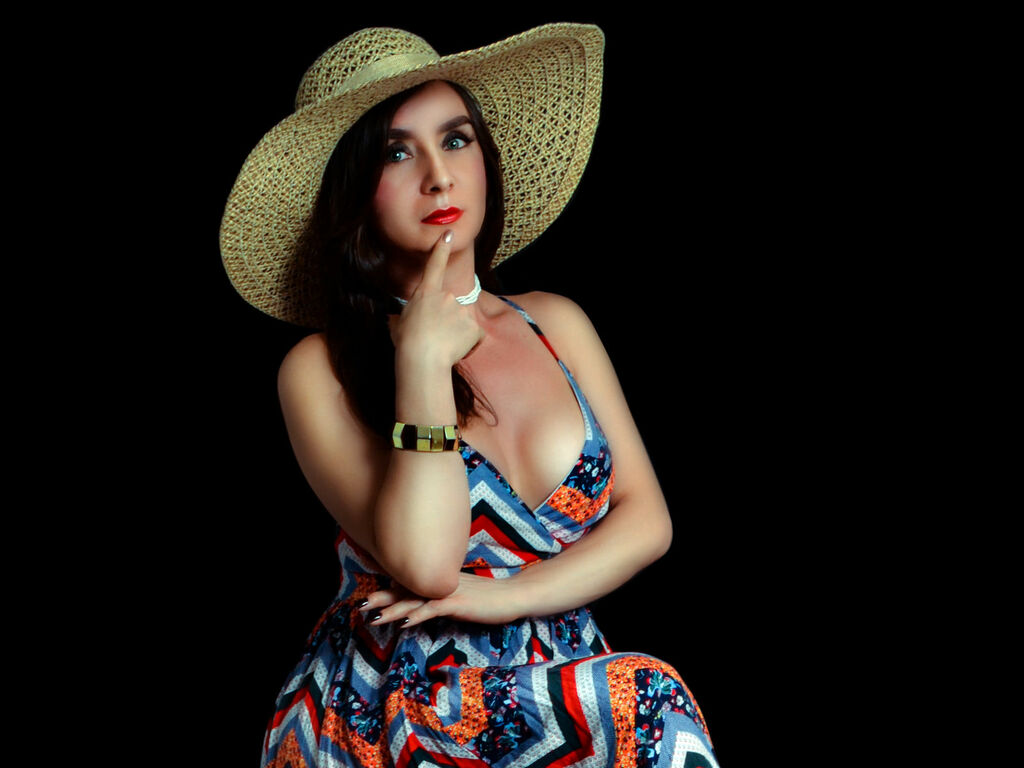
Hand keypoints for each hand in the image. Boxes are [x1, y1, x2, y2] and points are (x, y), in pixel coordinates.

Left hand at [359, 573, 522, 628]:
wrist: (512, 595)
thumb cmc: (489, 599)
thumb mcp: (462, 598)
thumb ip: (444, 599)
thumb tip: (428, 606)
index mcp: (440, 582)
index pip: (410, 585)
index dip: (388, 591)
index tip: (369, 597)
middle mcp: (440, 583)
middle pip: (406, 589)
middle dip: (382, 598)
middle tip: (360, 605)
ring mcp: (448, 592)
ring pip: (414, 599)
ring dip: (392, 609)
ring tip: (373, 617)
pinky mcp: (457, 602)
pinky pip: (432, 608)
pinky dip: (416, 615)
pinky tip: (403, 623)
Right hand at [388, 231, 483, 367]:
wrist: (423, 359)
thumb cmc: (406, 343)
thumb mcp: (397, 325)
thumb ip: (403, 318)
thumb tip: (398, 321)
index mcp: (426, 293)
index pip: (435, 265)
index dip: (442, 248)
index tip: (449, 234)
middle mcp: (446, 297)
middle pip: (450, 305)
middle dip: (446, 319)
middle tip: (434, 336)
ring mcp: (462, 311)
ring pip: (462, 321)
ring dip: (456, 332)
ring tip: (443, 346)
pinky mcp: (474, 327)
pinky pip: (474, 335)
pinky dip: (468, 343)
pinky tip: (456, 350)